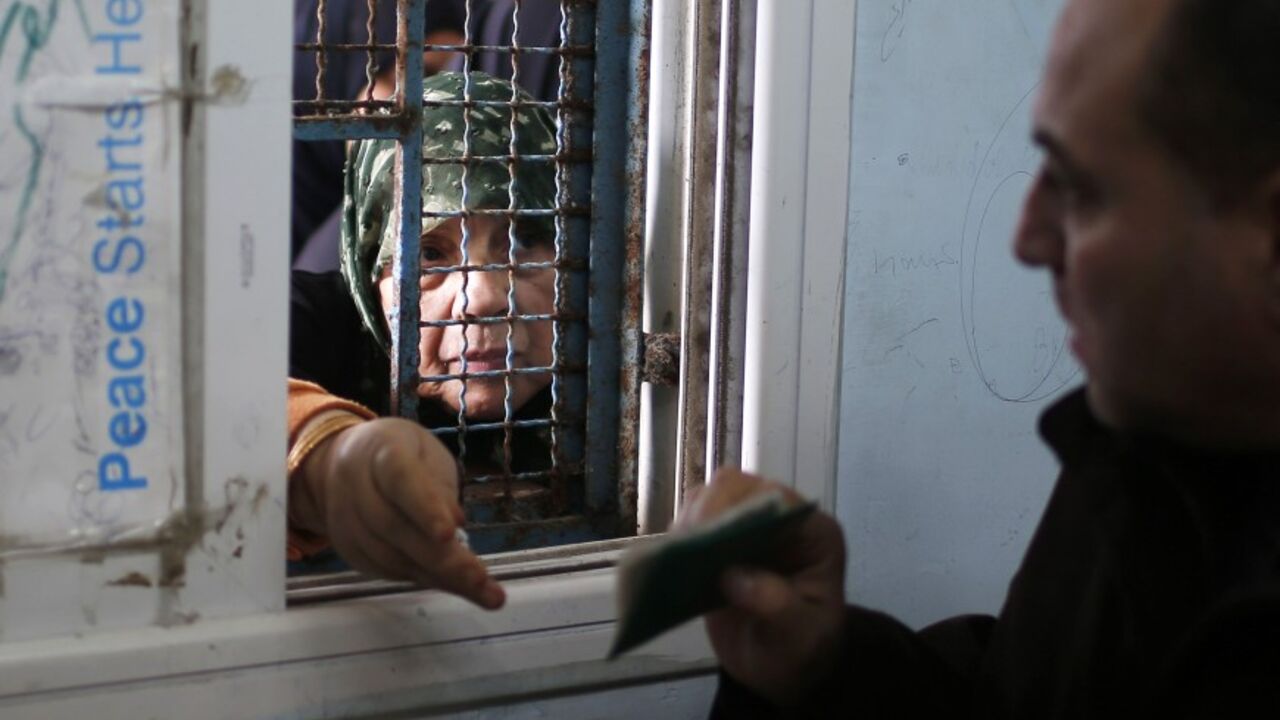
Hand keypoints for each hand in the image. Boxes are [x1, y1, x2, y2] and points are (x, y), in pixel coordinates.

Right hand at [292, 417, 504, 609]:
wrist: (341, 464)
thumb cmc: (403, 456)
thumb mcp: (428, 455)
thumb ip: (439, 487)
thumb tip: (455, 525)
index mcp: (381, 450)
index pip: (400, 479)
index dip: (423, 507)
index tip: (450, 533)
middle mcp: (355, 486)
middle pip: (395, 528)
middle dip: (441, 557)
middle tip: (480, 578)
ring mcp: (346, 522)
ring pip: (392, 557)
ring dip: (440, 577)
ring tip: (485, 592)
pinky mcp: (350, 550)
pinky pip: (390, 571)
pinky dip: (427, 580)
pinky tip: (460, 587)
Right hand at [679, 469, 846, 706]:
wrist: (783, 669)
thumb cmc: (801, 649)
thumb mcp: (800, 637)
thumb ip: (777, 605)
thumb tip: (734, 577)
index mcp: (811, 533)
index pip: (774, 498)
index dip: (737, 505)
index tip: (705, 529)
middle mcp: (778, 520)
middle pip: (734, 488)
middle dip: (705, 510)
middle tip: (682, 545)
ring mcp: (744, 529)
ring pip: (707, 500)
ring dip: (686, 524)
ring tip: (672, 558)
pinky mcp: (716, 545)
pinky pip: (691, 526)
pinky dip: (676, 541)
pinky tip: (666, 565)